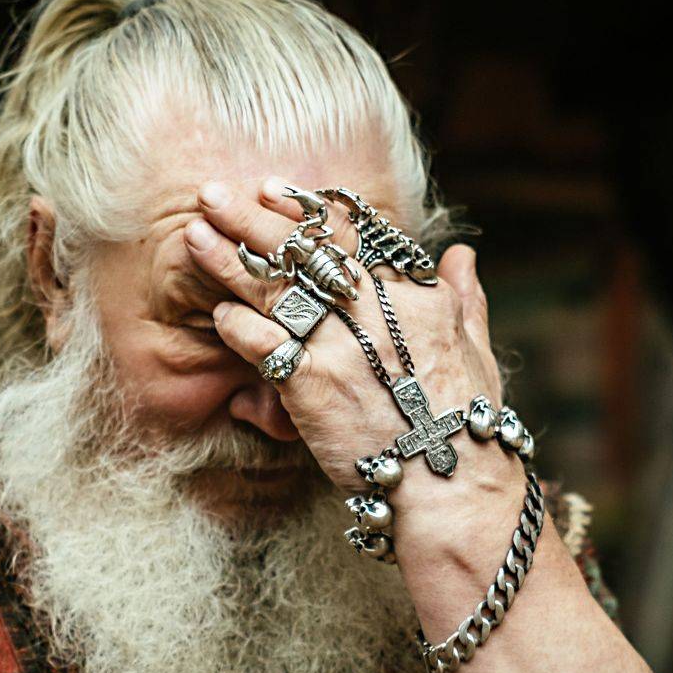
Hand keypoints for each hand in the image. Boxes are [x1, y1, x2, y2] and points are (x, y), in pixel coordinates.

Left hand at [185, 176, 515, 521]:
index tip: (274, 189)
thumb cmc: (470, 424)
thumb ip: (465, 296)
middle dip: (251, 218)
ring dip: (228, 260)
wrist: (451, 484)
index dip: (308, 209)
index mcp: (413, 294)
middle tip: (211, 194)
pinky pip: (262, 344)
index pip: (352, 234)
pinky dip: (238, 327)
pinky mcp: (311, 384)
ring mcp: (339, 344)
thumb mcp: (478, 349)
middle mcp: (373, 308)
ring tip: (194, 236)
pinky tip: (218, 316)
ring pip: (273, 288)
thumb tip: (461, 255)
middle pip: (302, 250)